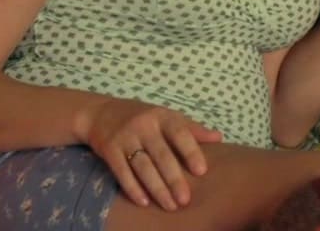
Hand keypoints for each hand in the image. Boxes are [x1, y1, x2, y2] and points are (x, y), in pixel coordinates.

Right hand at [80, 97, 221, 209]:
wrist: (100, 113)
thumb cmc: (143, 117)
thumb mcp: (167, 116)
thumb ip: (192, 128)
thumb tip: (219, 137)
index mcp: (162, 116)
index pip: (180, 133)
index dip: (191, 151)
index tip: (202, 171)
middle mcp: (144, 125)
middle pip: (161, 155)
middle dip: (174, 179)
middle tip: (185, 200)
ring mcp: (125, 137)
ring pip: (143, 166)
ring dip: (156, 188)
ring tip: (170, 206)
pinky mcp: (109, 150)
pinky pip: (122, 172)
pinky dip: (133, 188)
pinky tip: (144, 202)